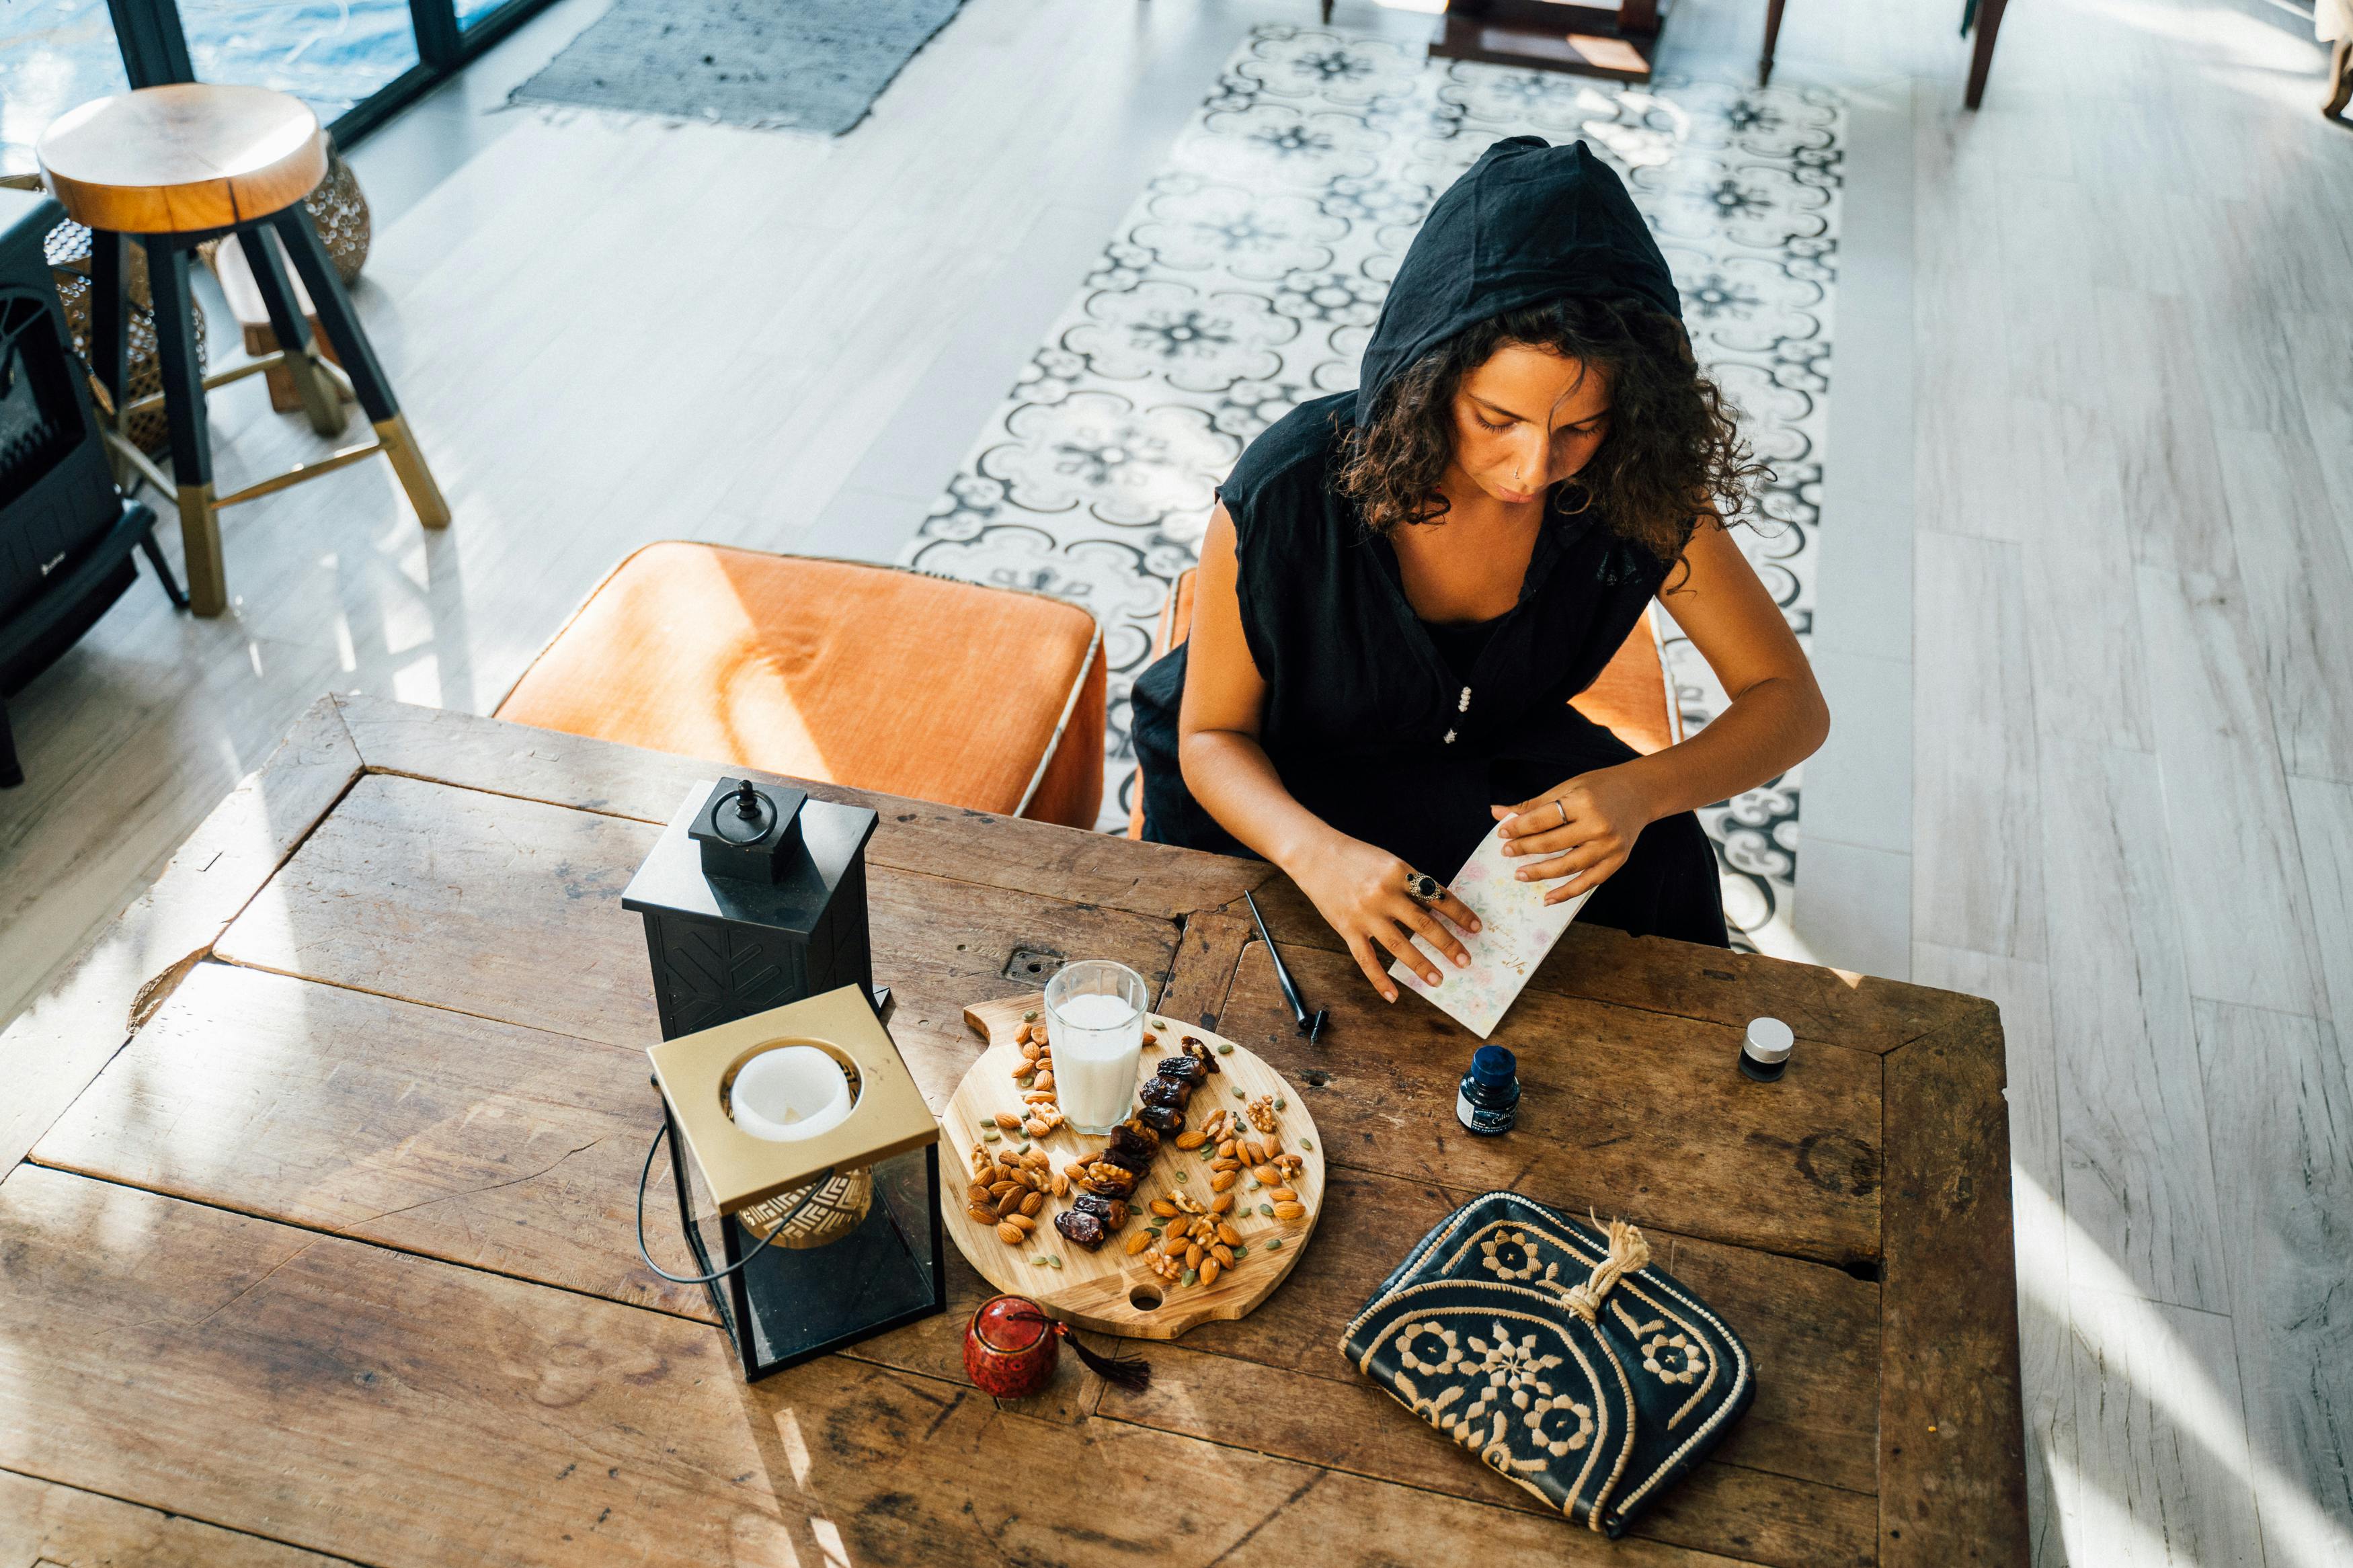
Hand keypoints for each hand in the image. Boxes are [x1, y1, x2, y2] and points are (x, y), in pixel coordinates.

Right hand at [1288, 831, 1481, 1002]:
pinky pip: (1367, 960)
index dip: (1459, 913)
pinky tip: (1393, 995)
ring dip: (1421, 965)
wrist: (1314, 853)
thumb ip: (1410, 885)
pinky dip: (1380, 980)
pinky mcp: (1347, 928)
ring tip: (1439, 980)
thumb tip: (1437, 912)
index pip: (1438, 896)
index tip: (1476, 927)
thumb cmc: (1356, 857)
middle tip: (1465, 960)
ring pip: (1399, 945)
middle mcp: (1384, 893)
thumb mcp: (1388, 863)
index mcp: (1399, 872)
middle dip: (1447, 944)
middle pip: (1423, 923)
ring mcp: (1364, 913)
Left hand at [1493, 767, 1656, 902]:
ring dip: (1541, 873)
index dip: (1519, 828)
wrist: (1640, 793)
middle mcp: (1598, 825)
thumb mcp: (1567, 787)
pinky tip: (1548, 898)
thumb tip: (1496, 812)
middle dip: (1525, 849)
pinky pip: (1588, 882)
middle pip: (1552, 843)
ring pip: (1568, 866)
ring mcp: (1609, 846)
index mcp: (1582, 802)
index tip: (1502, 834)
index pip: (1542, 819)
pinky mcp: (1617, 861)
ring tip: (1520, 875)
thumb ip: (1533, 805)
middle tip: (1506, 853)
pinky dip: (1567, 893)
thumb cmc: (1598, 788)